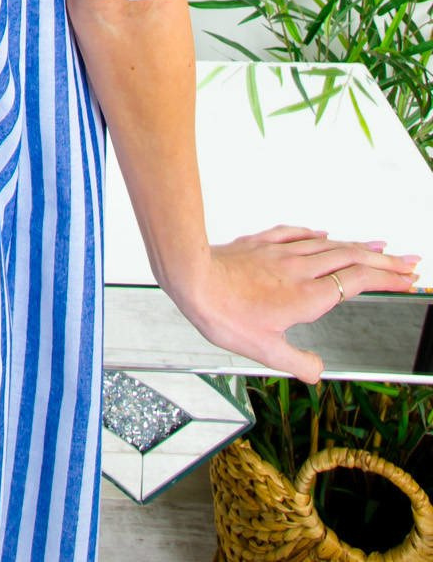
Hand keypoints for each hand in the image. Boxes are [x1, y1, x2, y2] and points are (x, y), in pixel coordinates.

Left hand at [167, 223, 421, 383]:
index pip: (357, 282)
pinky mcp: (261, 243)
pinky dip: (316, 234)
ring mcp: (281, 253)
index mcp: (307, 297)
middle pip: (351, 258)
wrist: (193, 278)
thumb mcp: (265, 352)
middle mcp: (300, 269)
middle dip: (385, 260)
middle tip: (411, 260)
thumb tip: (318, 371)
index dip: (386, 278)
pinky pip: (296, 234)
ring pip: (328, 244)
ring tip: (379, 244)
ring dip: (357, 244)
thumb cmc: (226, 315)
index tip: (409, 278)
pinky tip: (323, 233)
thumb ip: (298, 362)